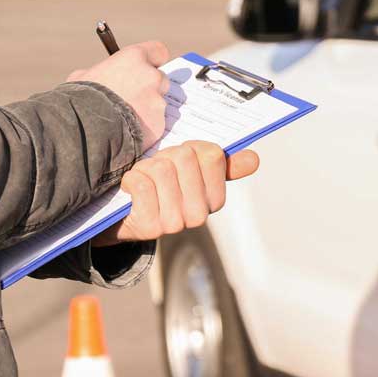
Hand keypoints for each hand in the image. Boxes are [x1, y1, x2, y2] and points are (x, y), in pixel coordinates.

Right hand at [65, 41, 171, 150]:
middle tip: (132, 98)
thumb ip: (101, 72)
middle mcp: (151, 76)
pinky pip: (156, 124)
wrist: (87, 129)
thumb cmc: (81, 99)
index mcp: (134, 58)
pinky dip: (146, 128)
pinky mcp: (159, 124)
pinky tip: (128, 132)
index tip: (149, 66)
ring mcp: (157, 102)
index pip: (158, 51)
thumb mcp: (83, 77)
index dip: (153, 60)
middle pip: (160, 80)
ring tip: (124, 120)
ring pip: (157, 104)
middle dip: (150, 88)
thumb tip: (100, 76)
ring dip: (147, 110)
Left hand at [91, 142, 260, 244]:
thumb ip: (222, 164)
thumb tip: (254, 159)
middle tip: (156, 173)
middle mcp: (200, 215)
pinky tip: (131, 189)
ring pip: (163, 170)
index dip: (189, 148)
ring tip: (144, 181)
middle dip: (165, 156)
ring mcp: (176, 223)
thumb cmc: (159, 186)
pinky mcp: (150, 227)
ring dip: (145, 168)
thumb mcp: (189, 171)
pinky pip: (143, 184)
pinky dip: (131, 179)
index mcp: (215, 199)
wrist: (123, 216)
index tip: (177, 161)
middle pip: (185, 157)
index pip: (212, 154)